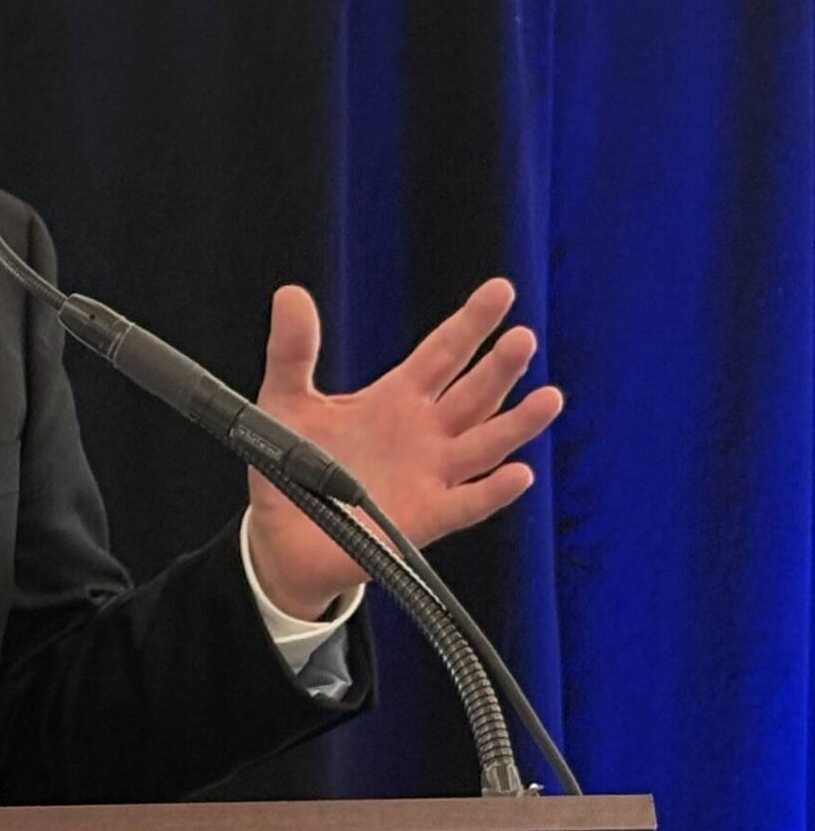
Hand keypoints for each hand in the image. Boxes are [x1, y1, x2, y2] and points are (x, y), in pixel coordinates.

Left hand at [243, 278, 561, 619]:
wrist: (282, 538)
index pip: (444, 353)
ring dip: (516, 424)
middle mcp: (424, 434)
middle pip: (474, 394)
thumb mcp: (285, 403)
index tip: (500, 291)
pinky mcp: (424, 519)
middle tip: (523, 338)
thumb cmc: (290, 468)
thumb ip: (293, 352)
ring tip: (549, 399)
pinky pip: (466, 504)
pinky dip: (492, 492)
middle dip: (499, 367)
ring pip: (484, 445)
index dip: (471, 323)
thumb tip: (290, 294)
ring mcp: (430, 475)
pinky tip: (518, 474)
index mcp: (397, 399)